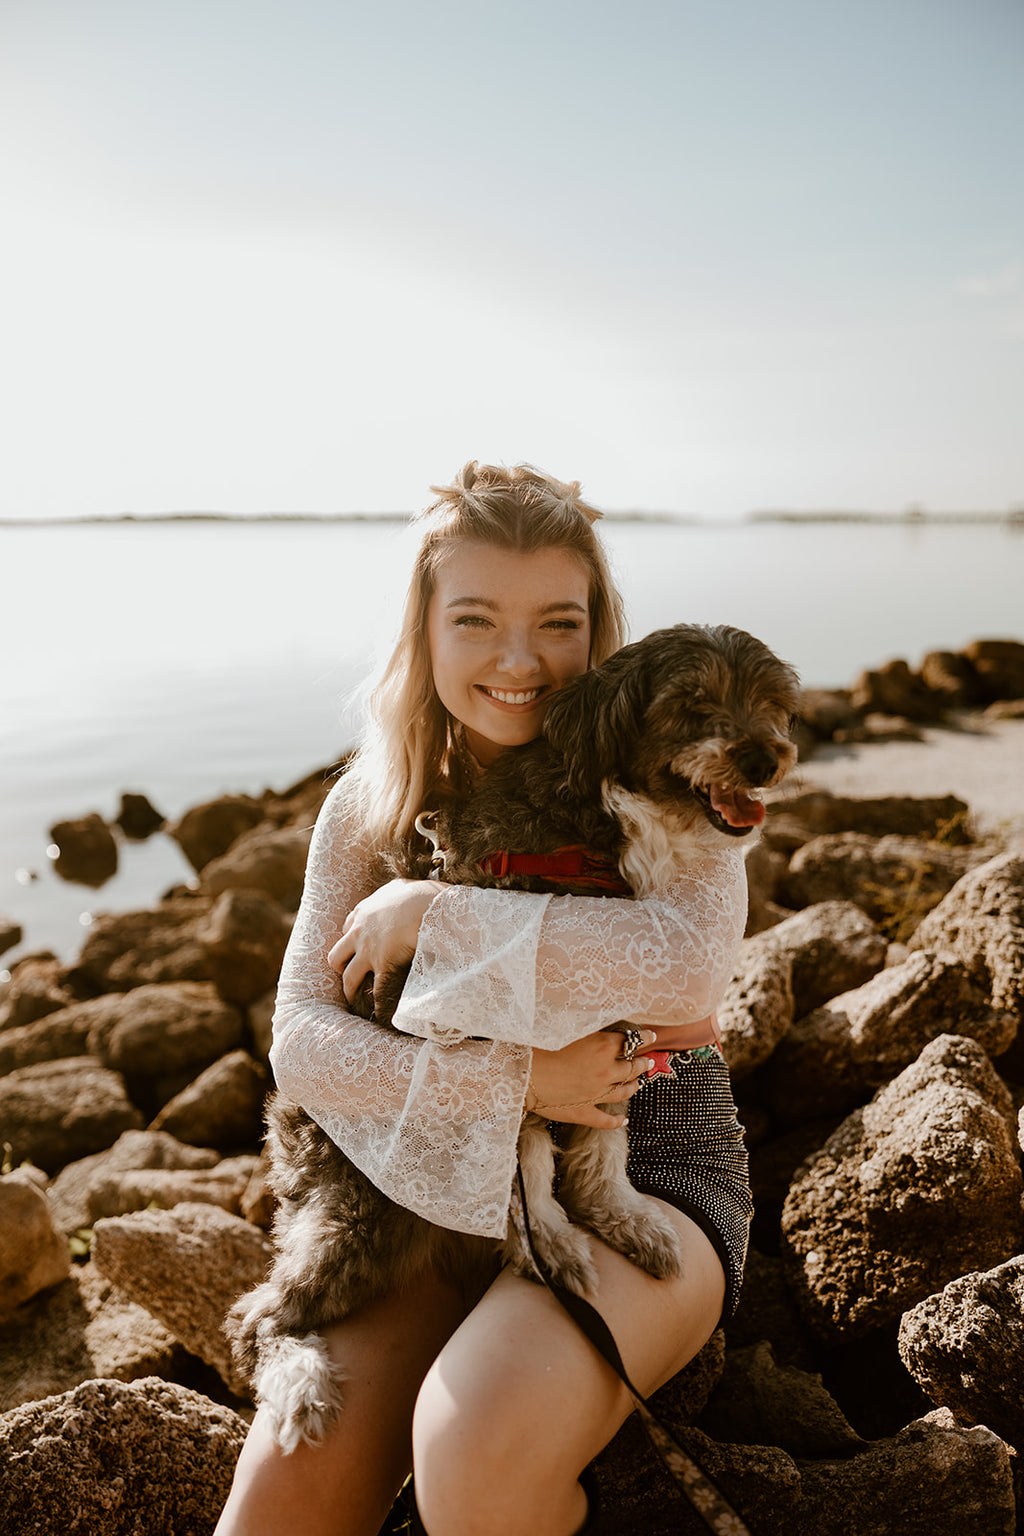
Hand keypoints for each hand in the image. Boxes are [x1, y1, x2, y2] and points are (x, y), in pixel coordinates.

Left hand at [328, 879, 440, 1005]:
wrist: (427, 906)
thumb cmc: (420, 894)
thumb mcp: (401, 887)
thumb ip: (394, 891)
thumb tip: (401, 891)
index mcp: (364, 911)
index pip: (348, 927)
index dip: (351, 939)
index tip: (356, 946)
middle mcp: (359, 932)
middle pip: (336, 954)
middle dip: (341, 965)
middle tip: (348, 973)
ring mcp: (368, 951)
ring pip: (348, 976)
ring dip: (350, 989)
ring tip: (354, 999)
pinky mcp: (382, 965)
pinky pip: (375, 990)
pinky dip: (376, 1003)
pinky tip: (378, 1013)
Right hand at [526, 1027, 658, 1128]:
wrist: (524, 1074)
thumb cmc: (540, 1045)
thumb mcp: (568, 1028)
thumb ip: (588, 1028)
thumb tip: (598, 1027)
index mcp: (602, 1046)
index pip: (630, 1040)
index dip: (643, 1037)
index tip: (651, 1036)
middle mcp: (605, 1070)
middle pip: (631, 1067)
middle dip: (642, 1063)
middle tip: (648, 1061)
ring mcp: (597, 1094)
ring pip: (624, 1091)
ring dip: (634, 1086)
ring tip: (639, 1083)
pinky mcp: (585, 1112)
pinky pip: (606, 1119)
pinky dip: (617, 1120)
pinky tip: (624, 1120)